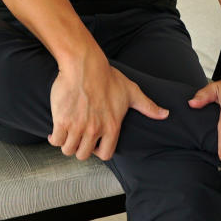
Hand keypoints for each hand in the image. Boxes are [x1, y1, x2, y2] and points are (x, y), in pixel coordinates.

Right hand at [48, 50, 168, 161]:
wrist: (84, 65)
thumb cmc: (107, 77)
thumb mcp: (131, 92)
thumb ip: (148, 106)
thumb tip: (165, 114)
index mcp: (112, 126)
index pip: (105, 154)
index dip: (99, 150)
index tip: (94, 143)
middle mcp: (95, 130)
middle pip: (83, 154)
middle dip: (80, 148)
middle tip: (79, 138)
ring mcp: (77, 127)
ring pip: (68, 150)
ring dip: (67, 144)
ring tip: (68, 134)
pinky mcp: (61, 121)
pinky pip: (56, 141)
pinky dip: (54, 138)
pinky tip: (56, 130)